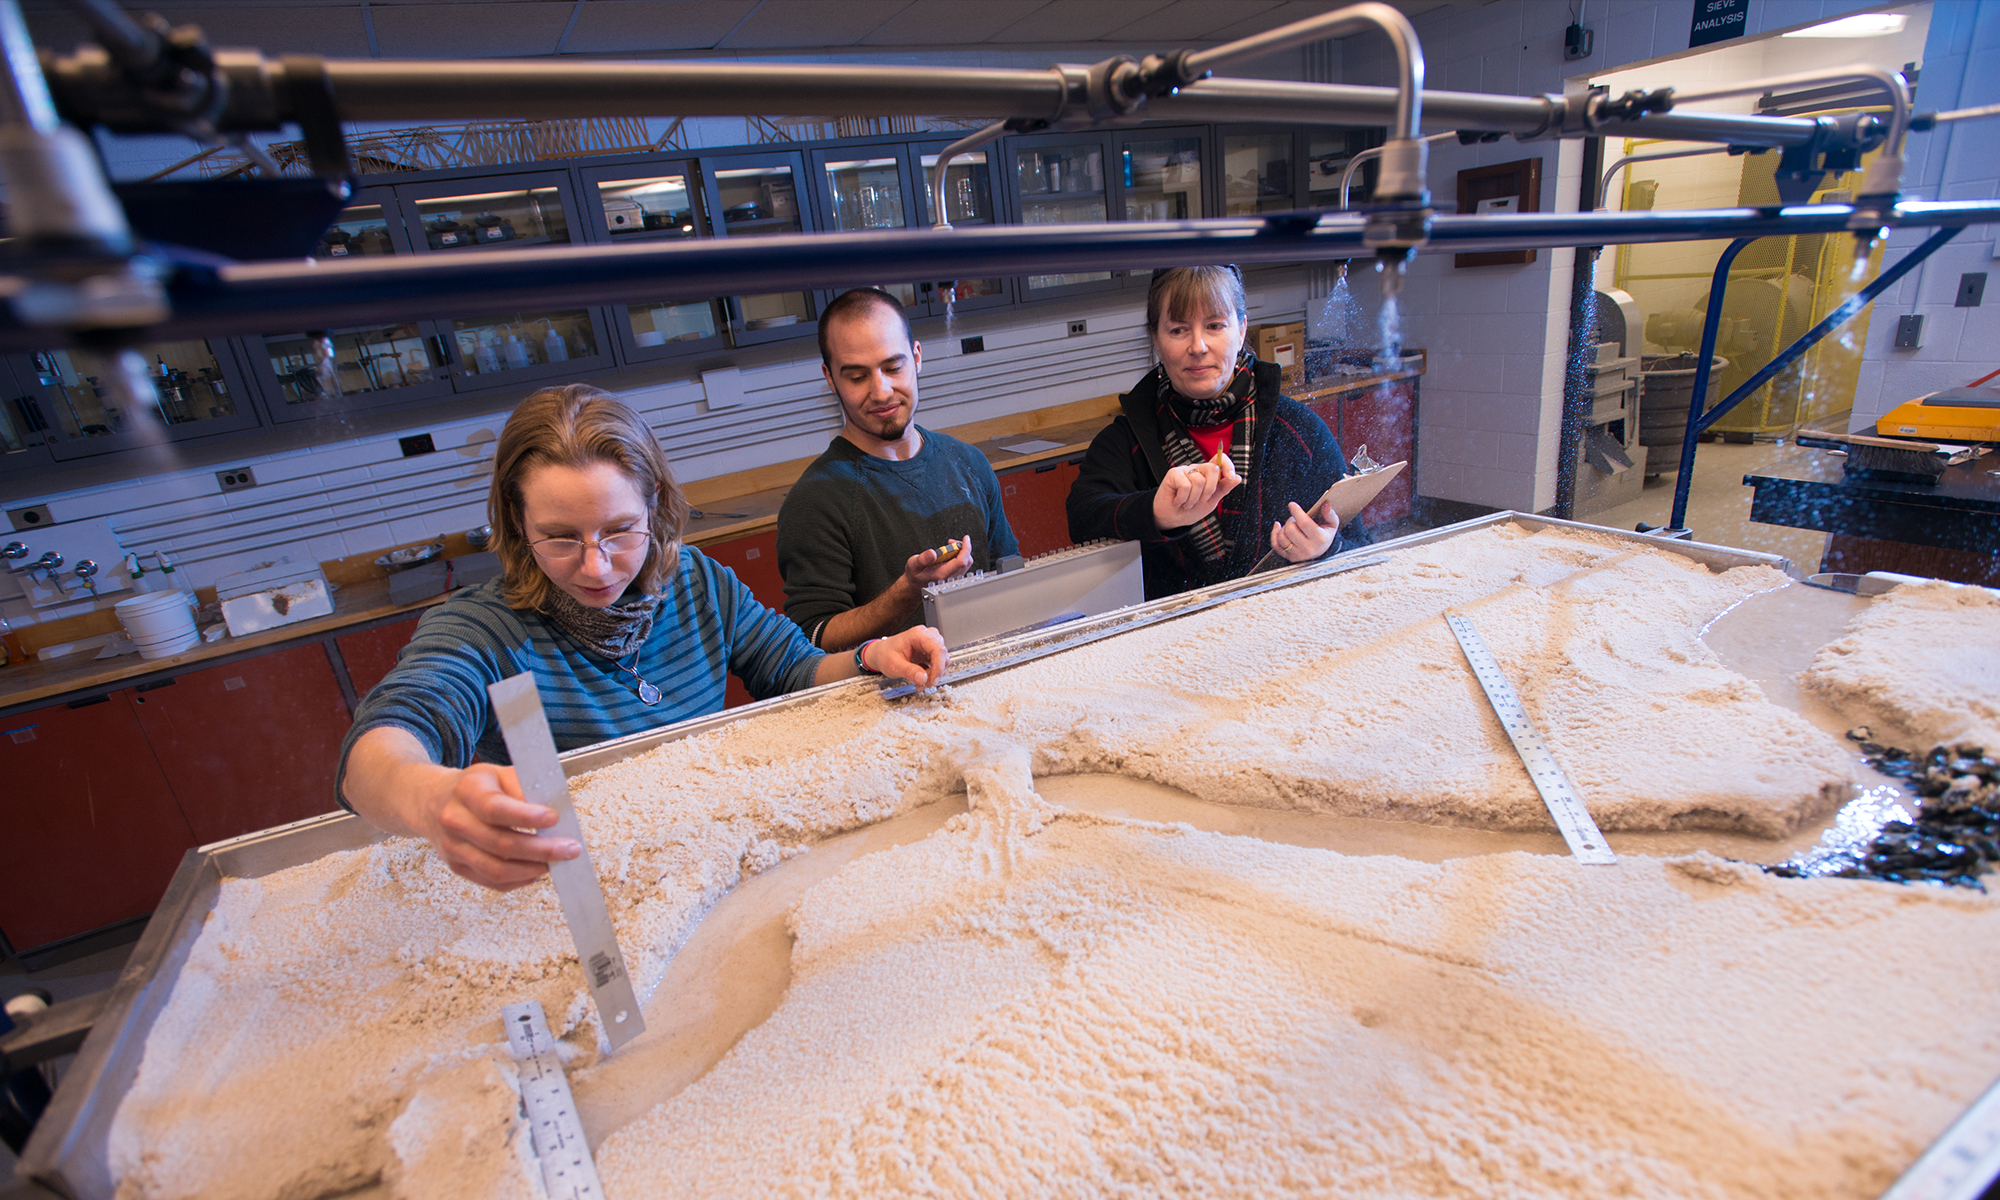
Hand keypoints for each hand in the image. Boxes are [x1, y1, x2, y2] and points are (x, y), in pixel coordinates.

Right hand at [419, 762, 580, 891]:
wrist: (430, 801)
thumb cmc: (472, 787)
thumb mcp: (497, 773)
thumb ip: (524, 786)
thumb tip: (552, 807)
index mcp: (467, 791)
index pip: (496, 809)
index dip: (527, 816)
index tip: (555, 818)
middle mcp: (455, 821)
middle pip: (500, 844)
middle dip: (541, 850)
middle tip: (569, 849)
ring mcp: (453, 848)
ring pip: (496, 869)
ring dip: (532, 869)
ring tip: (556, 862)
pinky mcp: (457, 867)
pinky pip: (492, 881)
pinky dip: (519, 880)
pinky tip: (536, 870)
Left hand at [864, 625, 949, 688]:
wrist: (880, 654)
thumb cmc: (885, 654)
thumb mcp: (894, 665)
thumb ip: (909, 671)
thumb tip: (923, 678)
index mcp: (918, 635)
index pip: (938, 649)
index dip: (939, 666)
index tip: (933, 680)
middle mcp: (927, 636)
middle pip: (942, 655)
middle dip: (935, 673)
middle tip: (924, 684)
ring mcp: (929, 643)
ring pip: (942, 660)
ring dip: (934, 675)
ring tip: (920, 682)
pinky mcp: (930, 651)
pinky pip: (938, 663)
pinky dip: (932, 674)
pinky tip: (921, 679)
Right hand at [901, 532, 973, 588]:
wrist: (914, 585)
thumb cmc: (915, 574)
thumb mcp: (914, 564)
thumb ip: (923, 558)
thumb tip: (933, 553)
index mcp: (942, 574)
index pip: (961, 561)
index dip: (965, 548)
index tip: (965, 539)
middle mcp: (950, 577)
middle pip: (966, 561)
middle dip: (962, 548)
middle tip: (951, 542)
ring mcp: (953, 577)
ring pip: (966, 563)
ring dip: (961, 551)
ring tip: (949, 547)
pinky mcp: (953, 576)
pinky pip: (962, 565)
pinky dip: (959, 556)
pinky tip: (949, 553)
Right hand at [1153, 452, 1241, 529]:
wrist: (1172, 519)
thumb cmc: (1190, 509)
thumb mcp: (1211, 502)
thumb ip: (1223, 489)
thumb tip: (1238, 478)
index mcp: (1208, 474)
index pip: (1220, 459)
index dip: (1228, 465)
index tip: (1231, 477)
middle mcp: (1198, 469)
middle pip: (1213, 469)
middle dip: (1209, 490)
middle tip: (1200, 500)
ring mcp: (1185, 470)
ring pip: (1199, 481)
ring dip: (1193, 499)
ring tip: (1187, 503)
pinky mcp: (1174, 474)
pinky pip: (1185, 486)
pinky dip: (1183, 499)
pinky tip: (1178, 501)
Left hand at [1271, 499, 1338, 562]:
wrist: (1322, 550)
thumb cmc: (1325, 535)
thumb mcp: (1332, 524)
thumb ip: (1329, 514)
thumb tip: (1326, 504)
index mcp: (1319, 538)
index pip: (1304, 523)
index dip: (1296, 512)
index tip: (1292, 505)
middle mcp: (1308, 548)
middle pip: (1291, 530)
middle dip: (1290, 520)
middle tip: (1295, 518)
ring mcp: (1298, 554)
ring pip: (1282, 538)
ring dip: (1284, 527)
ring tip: (1291, 525)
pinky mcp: (1290, 557)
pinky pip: (1276, 545)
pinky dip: (1274, 534)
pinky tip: (1278, 527)